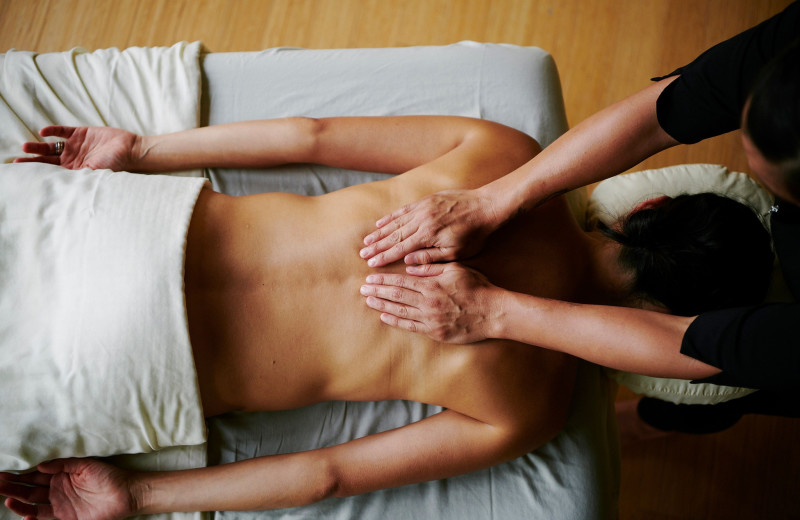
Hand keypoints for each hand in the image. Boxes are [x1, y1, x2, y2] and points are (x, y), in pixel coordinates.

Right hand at [0, 458, 136, 519]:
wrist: (126, 492)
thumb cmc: (108, 475)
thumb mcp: (85, 464)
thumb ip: (63, 464)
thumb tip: (40, 465)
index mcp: (61, 476)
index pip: (34, 476)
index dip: (19, 475)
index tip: (3, 473)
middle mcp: (57, 490)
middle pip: (29, 490)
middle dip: (12, 487)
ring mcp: (60, 505)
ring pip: (33, 505)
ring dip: (18, 502)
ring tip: (6, 498)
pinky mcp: (66, 518)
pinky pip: (45, 518)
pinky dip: (33, 517)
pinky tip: (25, 515)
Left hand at [15, 126, 138, 170]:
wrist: (129, 149)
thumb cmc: (115, 164)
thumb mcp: (96, 173)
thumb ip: (81, 175)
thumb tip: (64, 183)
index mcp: (75, 170)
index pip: (51, 170)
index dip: (36, 168)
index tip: (22, 168)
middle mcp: (73, 158)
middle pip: (48, 158)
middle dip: (34, 158)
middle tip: (21, 156)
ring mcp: (76, 145)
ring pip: (52, 145)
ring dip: (39, 145)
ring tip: (26, 146)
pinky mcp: (81, 133)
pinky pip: (63, 131)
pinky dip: (53, 131)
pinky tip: (44, 132)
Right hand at [360, 188, 500, 266]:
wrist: (486, 206)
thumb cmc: (474, 234)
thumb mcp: (455, 252)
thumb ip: (430, 257)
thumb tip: (407, 262)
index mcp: (428, 236)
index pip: (400, 249)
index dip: (384, 257)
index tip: (372, 263)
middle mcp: (421, 220)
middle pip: (394, 235)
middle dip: (377, 246)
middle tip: (363, 254)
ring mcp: (423, 208)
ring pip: (396, 222)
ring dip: (380, 232)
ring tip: (367, 240)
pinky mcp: (426, 200)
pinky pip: (404, 210)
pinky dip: (391, 217)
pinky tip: (381, 222)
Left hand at [360, 262, 500, 342]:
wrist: (493, 312)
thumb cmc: (477, 287)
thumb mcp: (456, 269)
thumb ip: (431, 267)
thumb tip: (410, 266)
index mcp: (432, 285)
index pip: (401, 281)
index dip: (383, 279)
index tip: (370, 277)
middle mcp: (428, 302)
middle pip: (396, 295)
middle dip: (377, 291)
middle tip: (363, 288)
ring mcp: (430, 319)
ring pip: (400, 311)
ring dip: (382, 305)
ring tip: (368, 301)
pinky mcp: (435, 332)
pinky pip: (410, 326)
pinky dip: (395, 321)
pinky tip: (384, 317)